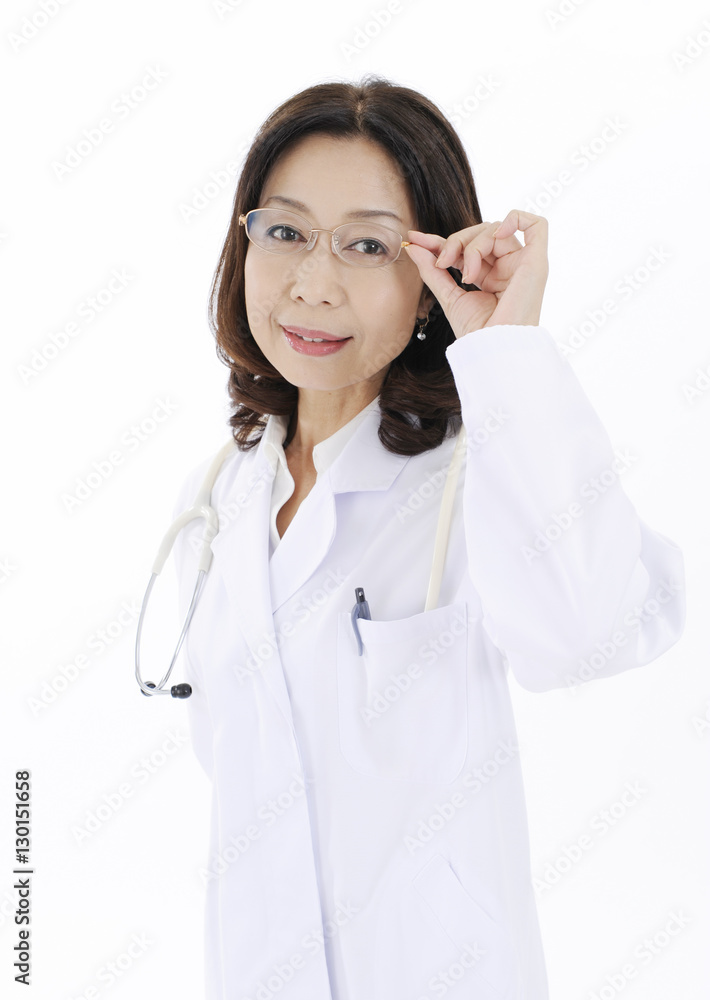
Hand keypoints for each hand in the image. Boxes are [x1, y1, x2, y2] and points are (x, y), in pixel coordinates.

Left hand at [403, 210, 548, 336]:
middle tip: (443, 261)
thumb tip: (414, 246)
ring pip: (496, 230)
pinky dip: (516, 218)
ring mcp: (523, 264)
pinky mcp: (536, 262)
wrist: (492, 348)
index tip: (416, 240)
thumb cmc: (476, 332)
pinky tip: (498, 233)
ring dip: (473, 245)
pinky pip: (536, 225)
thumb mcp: (448, 296)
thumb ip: (432, 270)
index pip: (467, 246)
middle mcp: (507, 267)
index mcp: (490, 276)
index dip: (442, 240)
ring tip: (467, 275)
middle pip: (481, 233)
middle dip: (456, 241)